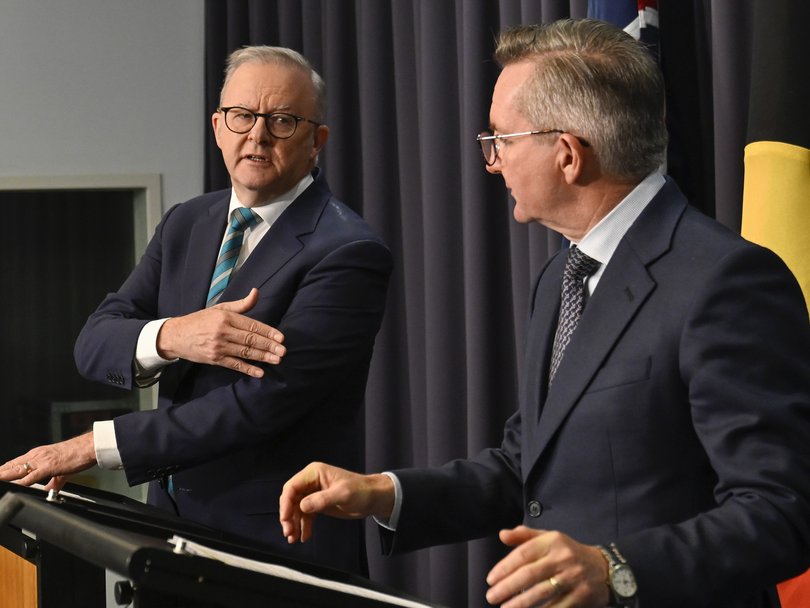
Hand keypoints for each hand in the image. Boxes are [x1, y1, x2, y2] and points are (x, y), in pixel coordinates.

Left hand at [0, 432, 96, 491]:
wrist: (89, 447)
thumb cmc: (78, 454)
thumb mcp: (62, 470)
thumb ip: (53, 482)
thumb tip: (50, 490)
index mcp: (38, 454)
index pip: (15, 463)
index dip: (3, 470)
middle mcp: (37, 455)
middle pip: (11, 466)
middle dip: (1, 472)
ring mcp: (41, 460)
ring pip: (17, 470)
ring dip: (5, 476)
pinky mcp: (48, 466)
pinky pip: (31, 476)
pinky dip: (21, 482)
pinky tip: (14, 485)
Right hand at [157, 287, 285, 377]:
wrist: (176, 335)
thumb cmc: (201, 320)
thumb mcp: (220, 309)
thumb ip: (241, 304)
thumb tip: (257, 292)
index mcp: (226, 317)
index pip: (252, 325)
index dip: (268, 332)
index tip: (281, 337)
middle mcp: (223, 332)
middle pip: (250, 339)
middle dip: (269, 346)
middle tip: (283, 351)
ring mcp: (218, 347)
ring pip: (245, 352)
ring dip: (262, 357)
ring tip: (277, 360)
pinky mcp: (214, 359)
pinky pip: (234, 365)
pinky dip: (248, 369)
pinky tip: (260, 373)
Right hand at [279, 462, 394, 543]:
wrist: (374, 498)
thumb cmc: (361, 490)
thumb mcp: (342, 494)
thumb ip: (322, 500)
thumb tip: (302, 506)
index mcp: (314, 473)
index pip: (292, 487)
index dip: (286, 503)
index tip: (285, 519)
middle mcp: (311, 482)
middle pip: (291, 498)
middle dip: (288, 516)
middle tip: (288, 532)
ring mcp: (314, 493)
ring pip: (296, 509)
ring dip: (294, 523)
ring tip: (294, 538)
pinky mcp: (319, 504)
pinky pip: (306, 515)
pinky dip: (303, 526)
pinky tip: (304, 536)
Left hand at [485, 526, 609, 606]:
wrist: (605, 569)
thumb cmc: (568, 553)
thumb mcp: (549, 538)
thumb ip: (525, 536)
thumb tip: (502, 534)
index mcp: (553, 541)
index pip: (524, 554)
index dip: (505, 567)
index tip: (490, 579)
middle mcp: (563, 558)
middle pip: (530, 574)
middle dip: (507, 587)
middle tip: (491, 597)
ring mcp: (573, 578)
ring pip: (542, 593)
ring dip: (520, 603)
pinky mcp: (581, 596)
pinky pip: (557, 607)